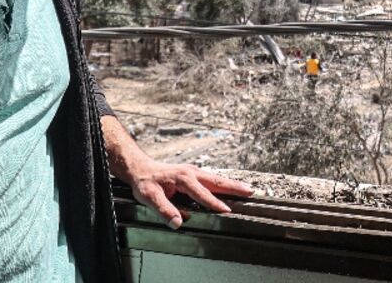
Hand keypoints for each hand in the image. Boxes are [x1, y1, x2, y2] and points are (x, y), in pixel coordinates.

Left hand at [126, 159, 254, 227]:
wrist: (140, 168)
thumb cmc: (145, 183)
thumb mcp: (149, 197)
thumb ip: (164, 209)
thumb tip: (178, 223)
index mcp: (183, 179)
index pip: (202, 194)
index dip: (214, 203)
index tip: (227, 211)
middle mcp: (191, 173)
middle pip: (216, 181)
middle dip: (234, 187)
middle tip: (251, 191)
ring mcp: (193, 172)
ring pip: (216, 179)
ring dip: (232, 184)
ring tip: (248, 189)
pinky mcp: (193, 174)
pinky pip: (212, 179)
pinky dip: (224, 183)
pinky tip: (230, 188)